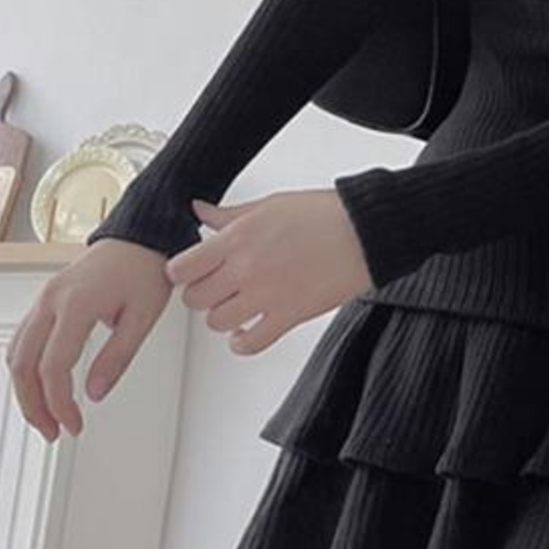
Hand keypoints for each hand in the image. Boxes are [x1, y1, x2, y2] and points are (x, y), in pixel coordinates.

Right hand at [6, 239, 172, 440]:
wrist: (140, 236)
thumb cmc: (146, 269)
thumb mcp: (143, 317)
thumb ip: (118, 357)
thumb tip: (94, 394)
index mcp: (76, 304)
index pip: (54, 366)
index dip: (59, 403)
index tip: (74, 425)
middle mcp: (51, 300)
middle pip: (23, 363)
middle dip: (33, 405)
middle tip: (54, 431)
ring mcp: (44, 298)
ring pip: (17, 352)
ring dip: (25, 389)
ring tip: (47, 417)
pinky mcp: (45, 299)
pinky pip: (23, 338)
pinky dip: (26, 367)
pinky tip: (41, 386)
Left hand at [166, 189, 372, 353]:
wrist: (366, 233)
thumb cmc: (326, 215)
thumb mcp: (270, 205)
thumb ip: (229, 214)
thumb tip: (199, 211)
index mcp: (239, 238)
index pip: (182, 267)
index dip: (181, 272)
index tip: (189, 271)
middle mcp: (247, 268)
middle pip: (195, 299)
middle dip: (201, 294)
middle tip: (214, 287)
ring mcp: (267, 295)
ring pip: (217, 323)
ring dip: (222, 317)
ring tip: (234, 306)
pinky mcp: (290, 316)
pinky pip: (251, 344)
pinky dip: (243, 343)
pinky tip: (247, 332)